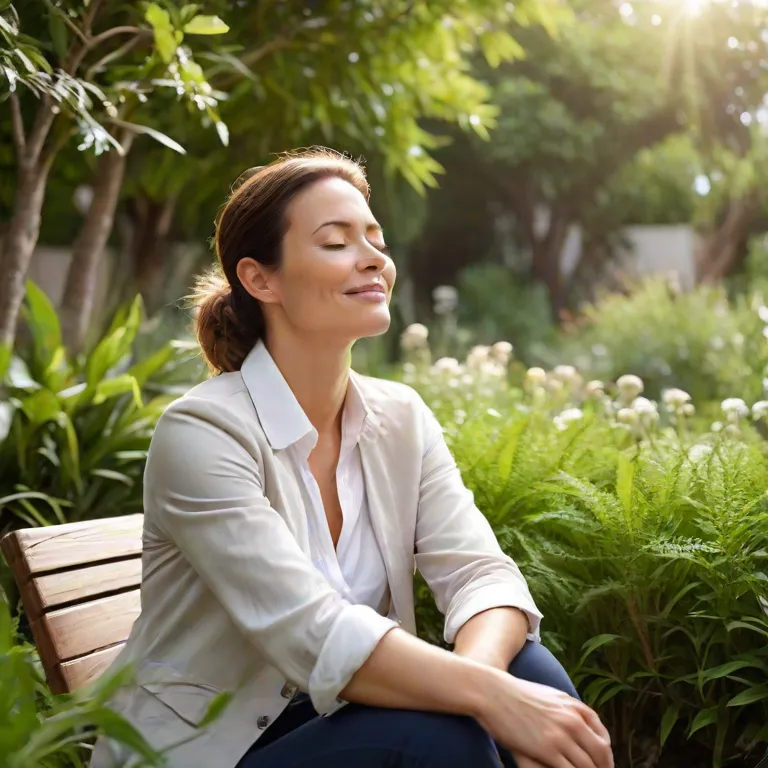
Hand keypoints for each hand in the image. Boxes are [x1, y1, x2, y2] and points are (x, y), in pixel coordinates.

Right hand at [474, 672, 613, 767]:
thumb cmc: (517, 694)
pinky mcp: (547, 750)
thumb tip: (582, 723)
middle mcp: (572, 721)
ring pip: (588, 766)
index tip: (602, 766)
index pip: (603, 738)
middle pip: (601, 754)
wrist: (492, 692)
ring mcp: (560, 736)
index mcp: (574, 708)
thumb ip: (569, 709)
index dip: (605, 757)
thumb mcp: (550, 695)